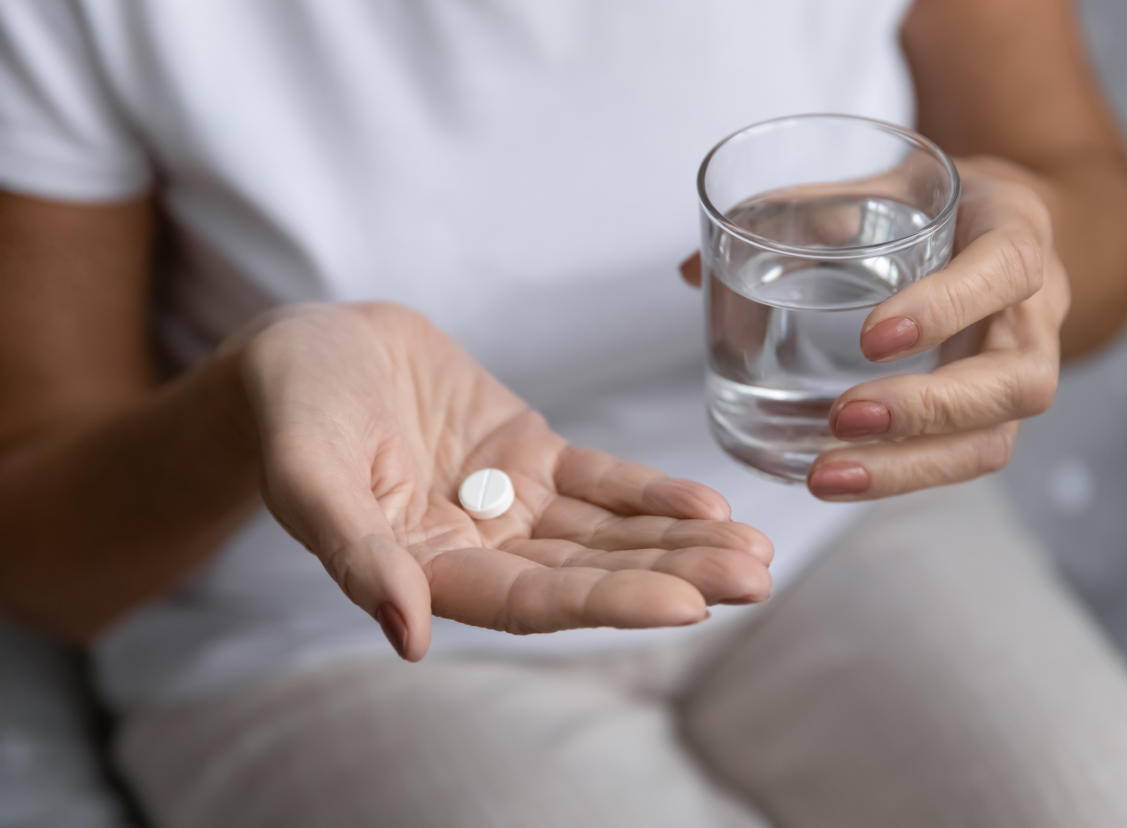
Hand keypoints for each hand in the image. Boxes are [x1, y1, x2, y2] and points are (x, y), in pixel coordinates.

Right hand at [227, 303, 772, 659]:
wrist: (305, 347)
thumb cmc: (290, 409)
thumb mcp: (306, 474)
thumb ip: (355, 552)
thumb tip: (406, 637)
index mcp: (425, 569)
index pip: (530, 600)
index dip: (607, 602)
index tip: (687, 605)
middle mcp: (479, 547)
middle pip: (588, 574)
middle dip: (672, 577)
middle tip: (754, 580)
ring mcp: (509, 502)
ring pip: (606, 532)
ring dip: (680, 541)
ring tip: (756, 551)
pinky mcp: (528, 454)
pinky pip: (598, 480)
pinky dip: (651, 491)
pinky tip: (710, 504)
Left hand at [681, 157, 1070, 499]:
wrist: (1007, 229)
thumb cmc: (938, 205)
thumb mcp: (883, 185)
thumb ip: (799, 214)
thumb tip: (692, 269)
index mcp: (1015, 233)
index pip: (1005, 271)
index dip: (946, 308)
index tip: (872, 338)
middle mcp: (1034, 312)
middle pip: (1014, 382)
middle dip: (926, 411)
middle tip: (843, 418)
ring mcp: (1021, 371)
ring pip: (992, 440)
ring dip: (909, 468)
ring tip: (826, 476)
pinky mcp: (993, 414)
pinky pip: (964, 458)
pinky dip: (901, 477)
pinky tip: (838, 481)